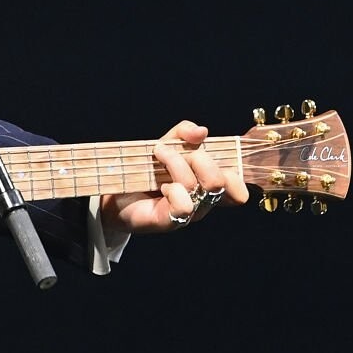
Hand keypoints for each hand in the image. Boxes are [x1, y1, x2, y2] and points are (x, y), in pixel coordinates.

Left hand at [99, 121, 247, 234]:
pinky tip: (160, 187)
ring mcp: (189, 213)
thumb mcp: (167, 143)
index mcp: (207, 183)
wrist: (113, 191)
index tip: (219, 154)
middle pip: (222, 181)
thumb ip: (184, 134)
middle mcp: (203, 200)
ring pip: (200, 186)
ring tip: (158, 154)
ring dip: (176, 162)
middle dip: (199, 157)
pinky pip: (184, 204)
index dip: (238, 174)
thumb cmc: (144, 169)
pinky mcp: (172, 221)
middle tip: (174, 150)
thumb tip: (202, 131)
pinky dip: (172, 188)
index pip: (238, 186)